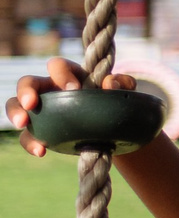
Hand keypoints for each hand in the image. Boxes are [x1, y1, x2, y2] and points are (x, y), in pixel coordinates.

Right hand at [11, 58, 137, 156]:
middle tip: (31, 104)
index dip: (62, 74)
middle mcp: (50, 89)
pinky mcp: (41, 130)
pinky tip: (41, 151)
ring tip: (23, 124)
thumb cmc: (114, 101)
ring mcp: (42, 110)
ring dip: (16, 113)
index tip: (74, 89)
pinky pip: (27, 136)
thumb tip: (109, 84)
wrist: (114, 127)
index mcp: (69, 75)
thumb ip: (121, 82)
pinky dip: (30, 142)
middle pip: (27, 82)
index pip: (58, 66)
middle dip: (26, 91)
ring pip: (17, 105)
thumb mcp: (122, 90)